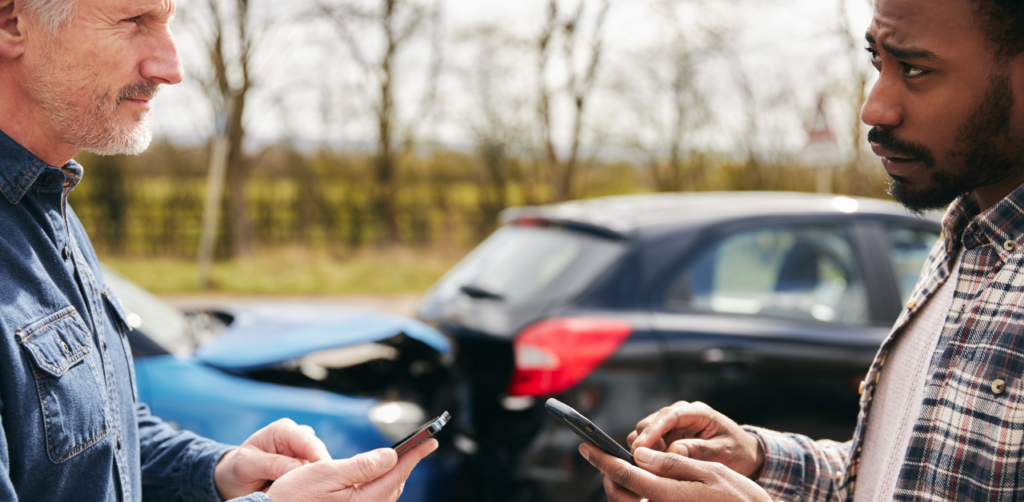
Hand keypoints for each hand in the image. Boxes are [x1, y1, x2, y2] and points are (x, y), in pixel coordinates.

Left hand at [215, 418, 332, 498]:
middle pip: (318, 452)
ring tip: (304, 490)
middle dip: (317, 469)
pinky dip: (311, 481)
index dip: (319, 457)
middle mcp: (297, 436)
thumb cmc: (239, 468)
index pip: (308, 441)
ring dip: (313, 477)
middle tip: (314, 487)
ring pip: (319, 463)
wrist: (235, 477)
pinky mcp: (305, 463)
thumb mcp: (247, 466)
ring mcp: (302, 450)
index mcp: (283, 430)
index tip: (325, 474)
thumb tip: (297, 467)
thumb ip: (272, 464)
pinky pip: (315, 472)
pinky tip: (304, 490)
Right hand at [265, 438, 437, 501]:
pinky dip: (382, 483)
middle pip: (396, 483)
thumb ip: (360, 465)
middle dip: (407, 463)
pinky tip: (378, 474)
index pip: (397, 472)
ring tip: (402, 456)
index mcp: (363, 501)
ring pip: (387, 492)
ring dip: (395, 473)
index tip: (431, 440)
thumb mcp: (324, 473)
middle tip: (419, 445)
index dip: (415, 454)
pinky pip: (376, 498)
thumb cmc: (293, 496)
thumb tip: (390, 456)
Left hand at [580, 443, 771, 501]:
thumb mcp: (711, 471)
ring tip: (622, 467)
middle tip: (603, 457)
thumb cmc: (740, 497)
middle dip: (608, 475)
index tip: (586, 447)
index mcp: (669, 494)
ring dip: (620, 486)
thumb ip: (673, 463)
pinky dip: (635, 495)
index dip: (602, 459)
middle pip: (620, 494)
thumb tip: (640, 454)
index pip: (625, 473)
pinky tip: (642, 481)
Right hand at [628, 401, 762, 478]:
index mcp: (697, 412)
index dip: (652, 431)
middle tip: (651, 466)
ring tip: (658, 468)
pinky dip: (648, 454)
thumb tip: (674, 450)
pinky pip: (648, 443)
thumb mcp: (724, 452)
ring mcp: (671, 424)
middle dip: (645, 444)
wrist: (742, 452)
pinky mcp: (666, 435)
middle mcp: (680, 413)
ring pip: (644, 433)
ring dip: (645, 450)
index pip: (668, 416)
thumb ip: (701, 450)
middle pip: (648, 423)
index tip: (639, 448)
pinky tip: (658, 467)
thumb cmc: (736, 451)